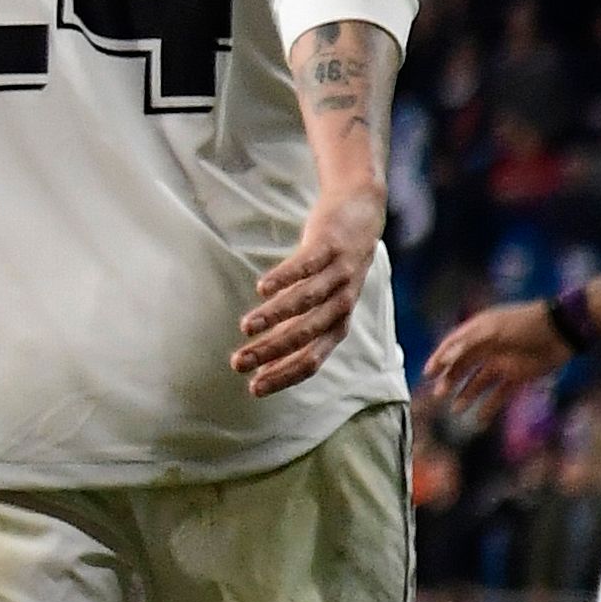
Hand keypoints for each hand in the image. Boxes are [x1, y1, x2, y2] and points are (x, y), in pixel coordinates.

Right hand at [235, 186, 385, 396]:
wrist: (361, 213)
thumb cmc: (333, 266)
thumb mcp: (321, 303)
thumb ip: (297, 330)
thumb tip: (263, 366)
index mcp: (338, 323)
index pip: (312, 360)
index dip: (284, 375)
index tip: (253, 388)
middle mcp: (342, 303)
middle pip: (306, 335)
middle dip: (271, 351)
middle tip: (239, 363)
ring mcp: (338, 274)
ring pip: (306, 301)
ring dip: (275, 317)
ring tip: (245, 327)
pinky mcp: (330, 246)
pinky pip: (307, 265)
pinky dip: (285, 278)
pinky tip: (261, 288)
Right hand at [419, 297, 566, 420]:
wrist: (563, 331)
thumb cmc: (525, 323)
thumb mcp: (493, 328)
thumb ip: (468, 343)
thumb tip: (445, 358)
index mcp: (479, 332)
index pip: (452, 346)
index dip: (438, 359)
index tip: (427, 374)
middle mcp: (488, 348)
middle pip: (463, 367)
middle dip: (450, 380)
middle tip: (438, 395)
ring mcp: (503, 364)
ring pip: (479, 383)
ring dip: (466, 396)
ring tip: (456, 410)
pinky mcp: (518, 377)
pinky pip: (500, 395)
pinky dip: (489, 408)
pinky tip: (479, 421)